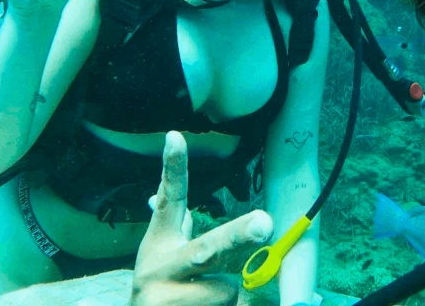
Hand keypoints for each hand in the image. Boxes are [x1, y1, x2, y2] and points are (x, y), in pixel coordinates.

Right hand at [131, 132, 273, 305]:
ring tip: (199, 305)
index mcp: (160, 245)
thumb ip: (177, 226)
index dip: (174, 169)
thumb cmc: (162, 290)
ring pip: (228, 291)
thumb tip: (160, 188)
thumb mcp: (162, 257)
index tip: (176, 136)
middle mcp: (159, 269)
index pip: (169, 200)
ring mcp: (164, 298)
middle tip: (265, 223)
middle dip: (238, 235)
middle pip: (208, 250)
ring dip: (227, 299)